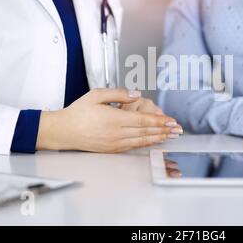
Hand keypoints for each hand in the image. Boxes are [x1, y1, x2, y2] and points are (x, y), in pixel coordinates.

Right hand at [36, 89, 182, 152]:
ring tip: (171, 135)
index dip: (160, 120)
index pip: (143, 120)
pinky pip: (134, 146)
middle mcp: (116, 133)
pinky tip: (154, 141)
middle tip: (178, 129)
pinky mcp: (112, 149)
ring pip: (142, 140)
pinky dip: (146, 143)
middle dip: (165, 130)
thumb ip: (118, 93)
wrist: (64, 131)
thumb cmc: (78, 112)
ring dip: (158, 138)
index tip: (172, 120)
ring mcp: (115, 143)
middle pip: (146, 131)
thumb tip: (136, 94)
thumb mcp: (96, 95)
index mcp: (114, 118)